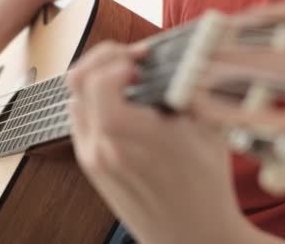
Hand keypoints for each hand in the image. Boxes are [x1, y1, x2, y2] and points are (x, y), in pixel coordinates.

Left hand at [67, 42, 257, 243]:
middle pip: (78, 84)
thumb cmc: (206, 189)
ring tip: (127, 77)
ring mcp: (93, 160)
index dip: (115, 59)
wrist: (192, 236)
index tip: (141, 58)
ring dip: (96, 80)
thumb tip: (179, 60)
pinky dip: (94, 102)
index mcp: (134, 138)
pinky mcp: (91, 168)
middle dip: (102, 60)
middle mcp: (103, 148)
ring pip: (75, 100)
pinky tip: (121, 102)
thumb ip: (188, 92)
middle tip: (130, 59)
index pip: (99, 83)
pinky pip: (80, 121)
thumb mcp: (208, 132)